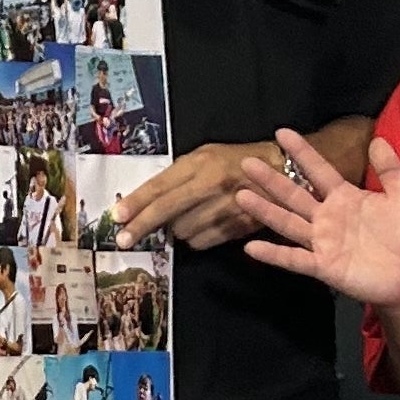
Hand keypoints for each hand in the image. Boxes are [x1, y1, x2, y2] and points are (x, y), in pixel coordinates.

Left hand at [114, 140, 279, 249]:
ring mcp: (225, 208)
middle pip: (166, 212)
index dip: (136, 203)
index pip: (160, 186)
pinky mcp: (237, 227)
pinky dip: (195, 238)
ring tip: (187, 216)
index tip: (117, 216)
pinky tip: (203, 224)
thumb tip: (142, 201)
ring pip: (182, 231)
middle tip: (123, 240)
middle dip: (141, 227)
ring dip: (176, 230)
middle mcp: (211, 185)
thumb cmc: (235, 161)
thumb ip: (176, 177)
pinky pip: (201, 242)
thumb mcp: (204, 157)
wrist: (281, 171)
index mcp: (200, 164)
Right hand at [235, 131, 399, 309]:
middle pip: (293, 194)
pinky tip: (251, 248)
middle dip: (271, 180)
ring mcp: (322, 241)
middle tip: (247, 163)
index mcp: (344, 197)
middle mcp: (326, 217)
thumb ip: (390, 171)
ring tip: (241, 196)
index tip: (281, 133)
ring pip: (287, 222)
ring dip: (264, 211)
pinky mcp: (323, 265)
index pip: (318, 170)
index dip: (301, 152)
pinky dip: (273, 254)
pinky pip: (294, 259)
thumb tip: (379, 139)